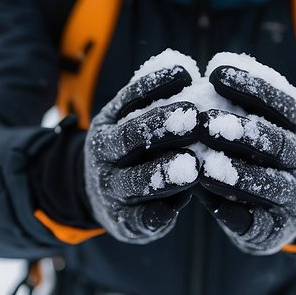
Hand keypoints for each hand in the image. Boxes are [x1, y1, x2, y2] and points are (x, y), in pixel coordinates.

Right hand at [84, 63, 200, 243]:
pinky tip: (177, 207)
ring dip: (164, 173)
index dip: (156, 85)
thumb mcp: (131, 120)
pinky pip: (139, 219)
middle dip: (162, 126)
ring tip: (193, 167)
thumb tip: (188, 71)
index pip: (130, 99)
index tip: (187, 74)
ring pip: (135, 180)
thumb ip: (154, 101)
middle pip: (130, 137)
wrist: (100, 197)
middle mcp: (103, 154)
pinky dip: (157, 215)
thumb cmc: (133, 150)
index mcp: (107, 123)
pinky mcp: (124, 223)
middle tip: (195, 117)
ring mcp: (111, 190)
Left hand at [196, 61, 295, 254]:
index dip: (249, 86)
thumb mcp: (271, 122)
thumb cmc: (269, 152)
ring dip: (235, 175)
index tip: (214, 73)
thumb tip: (204, 78)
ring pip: (270, 184)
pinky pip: (256, 222)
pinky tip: (207, 201)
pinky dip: (232, 212)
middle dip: (239, 131)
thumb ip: (245, 105)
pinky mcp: (278, 230)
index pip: (282, 102)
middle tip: (203, 121)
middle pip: (276, 143)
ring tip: (202, 168)